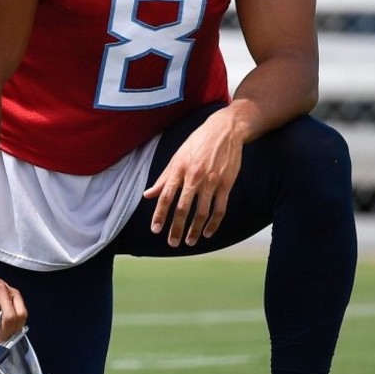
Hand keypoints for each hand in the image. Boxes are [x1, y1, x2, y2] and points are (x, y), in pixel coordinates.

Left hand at [142, 108, 243, 246]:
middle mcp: (194, 177)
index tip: (155, 230)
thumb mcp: (176, 158)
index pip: (166, 196)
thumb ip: (163, 179)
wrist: (225, 130)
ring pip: (202, 212)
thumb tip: (147, 195)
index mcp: (178, 169)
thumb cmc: (197, 144)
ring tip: (189, 242)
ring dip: (195, 230)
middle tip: (172, 243)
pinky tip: (207, 232)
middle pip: (183, 208)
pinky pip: (220, 209)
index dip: (160, 214)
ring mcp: (212, 181)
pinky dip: (214, 223)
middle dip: (176, 228)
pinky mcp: (227, 184)